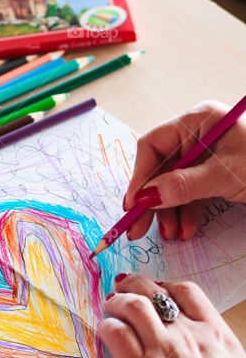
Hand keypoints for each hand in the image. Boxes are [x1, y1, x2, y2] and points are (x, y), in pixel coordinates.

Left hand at [99, 275, 245, 357]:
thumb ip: (217, 349)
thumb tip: (209, 345)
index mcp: (214, 333)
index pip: (187, 292)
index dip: (167, 285)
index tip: (157, 288)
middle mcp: (187, 334)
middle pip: (155, 293)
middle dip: (136, 285)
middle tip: (124, 287)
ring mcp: (162, 349)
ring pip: (133, 306)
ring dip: (118, 302)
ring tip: (110, 305)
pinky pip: (116, 333)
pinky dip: (107, 326)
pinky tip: (106, 329)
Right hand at [123, 101, 245, 242]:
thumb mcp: (225, 175)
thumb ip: (183, 185)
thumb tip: (146, 197)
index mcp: (199, 120)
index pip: (153, 145)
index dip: (139, 177)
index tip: (132, 206)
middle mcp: (198, 135)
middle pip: (160, 168)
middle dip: (151, 201)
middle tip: (137, 230)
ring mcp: (206, 155)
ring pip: (174, 184)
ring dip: (169, 212)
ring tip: (172, 236)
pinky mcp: (216, 174)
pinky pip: (191, 192)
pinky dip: (187, 212)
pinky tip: (187, 230)